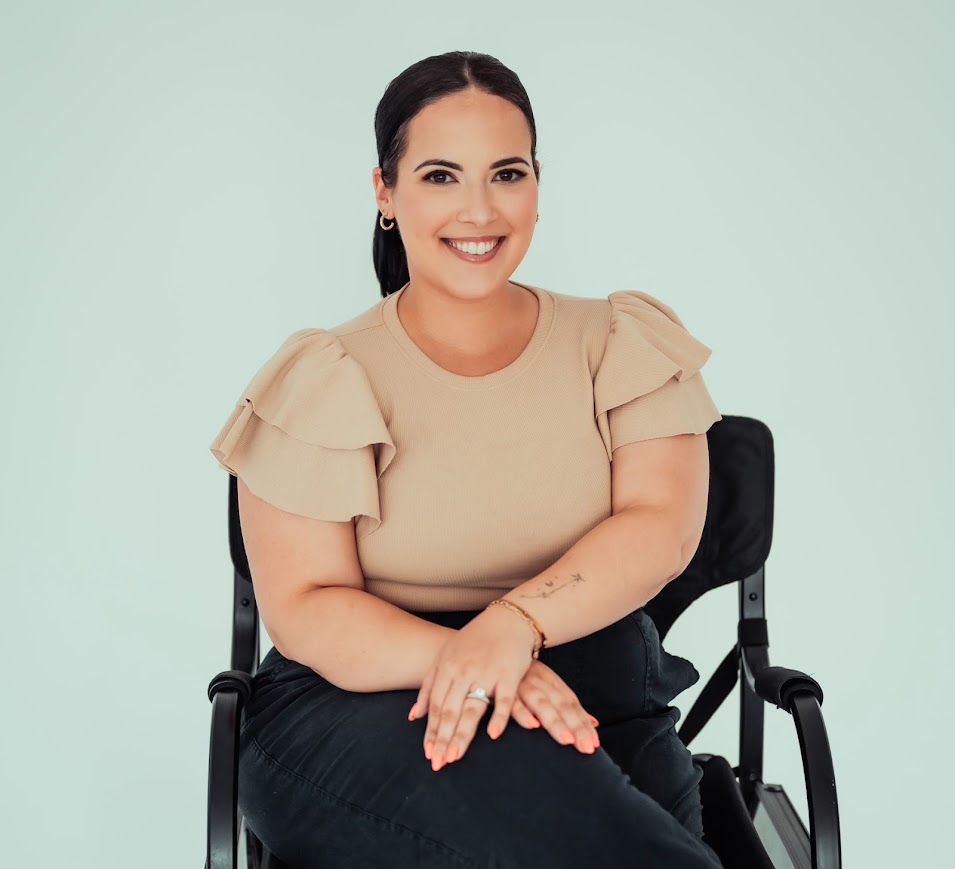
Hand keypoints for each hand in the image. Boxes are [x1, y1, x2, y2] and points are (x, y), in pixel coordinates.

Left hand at [408, 604, 537, 770]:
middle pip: (450, 710)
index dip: (431, 731)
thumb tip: (414, 716)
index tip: (428, 753)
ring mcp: (486, 673)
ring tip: (454, 757)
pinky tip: (493, 735)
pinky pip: (504, 700)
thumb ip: (430, 685)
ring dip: (462, 734)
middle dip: (442, 739)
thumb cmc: (475, 640)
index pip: (436, 706)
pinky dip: (499, 717)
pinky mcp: (509, 674)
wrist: (507, 620)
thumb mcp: (447, 657)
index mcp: (447, 668)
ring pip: (472, 708)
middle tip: (438, 763)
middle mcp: (464, 672)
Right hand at [509, 659, 600, 754]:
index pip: (571, 704)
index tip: (594, 745)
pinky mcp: (502, 689)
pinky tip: (532, 726)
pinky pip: (512, 702)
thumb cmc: (524, 673)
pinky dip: (523, 713)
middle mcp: (540, 683)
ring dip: (554, 722)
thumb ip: (568, 705)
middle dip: (575, 727)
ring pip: (541, 705)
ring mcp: (522, 685)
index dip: (583, 724)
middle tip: (586, 748)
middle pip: (561, 706)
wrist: (497, 643)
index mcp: (551, 682)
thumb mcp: (547, 684)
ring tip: (567, 740)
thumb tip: (593, 723)